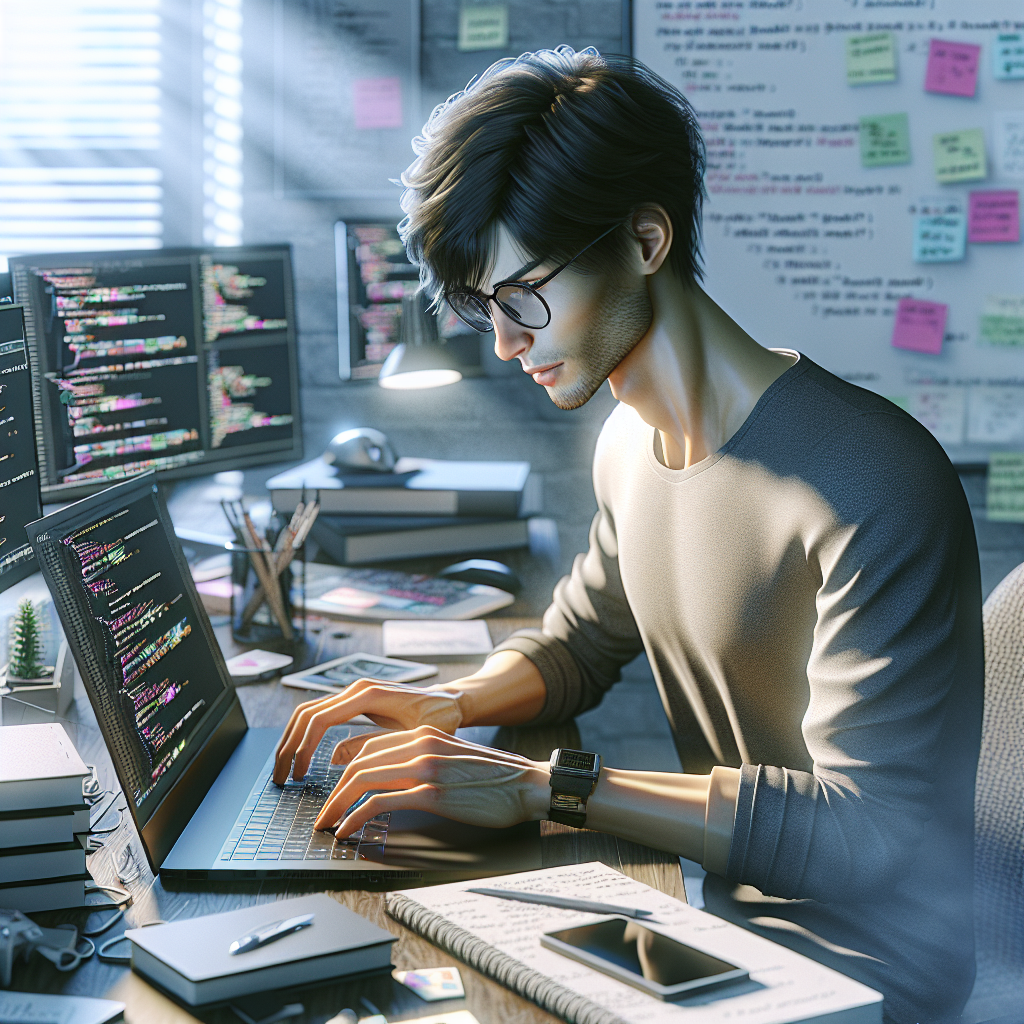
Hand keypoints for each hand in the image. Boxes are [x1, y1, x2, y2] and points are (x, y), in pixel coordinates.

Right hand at [273, 678, 463, 784]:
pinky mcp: (355, 700)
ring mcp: (354, 692)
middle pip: (305, 714)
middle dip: (288, 746)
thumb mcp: (409, 738)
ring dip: (292, 741)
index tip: (300, 776)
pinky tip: (303, 757)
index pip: (319, 720)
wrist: (451, 701)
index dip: (303, 749)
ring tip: (285, 770)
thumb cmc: (439, 719)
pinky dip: (306, 735)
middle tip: (280, 778)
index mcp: (366, 695)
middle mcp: (356, 688)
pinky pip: (321, 715)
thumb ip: (372, 746)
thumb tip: (335, 760)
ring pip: (308, 712)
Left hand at [313, 725, 550, 835]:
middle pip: (359, 762)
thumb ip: (426, 760)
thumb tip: (398, 779)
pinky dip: (356, 816)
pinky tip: (349, 830)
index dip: (345, 770)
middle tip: (323, 815)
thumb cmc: (496, 778)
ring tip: (328, 825)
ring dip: (338, 805)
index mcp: (425, 734)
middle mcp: (421, 744)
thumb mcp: (454, 758)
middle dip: (334, 791)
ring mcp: (426, 767)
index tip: (335, 792)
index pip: (369, 746)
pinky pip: (379, 802)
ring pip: (363, 778)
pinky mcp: (432, 792)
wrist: (530, 785)